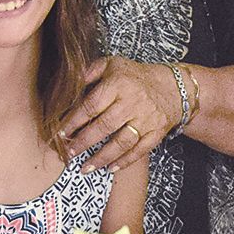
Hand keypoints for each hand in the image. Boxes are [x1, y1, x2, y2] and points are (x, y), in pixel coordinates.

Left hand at [60, 57, 176, 172]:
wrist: (173, 88)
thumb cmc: (137, 77)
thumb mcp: (113, 65)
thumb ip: (90, 71)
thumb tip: (70, 82)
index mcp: (119, 84)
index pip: (92, 105)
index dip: (74, 121)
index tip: (60, 132)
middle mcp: (132, 102)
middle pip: (104, 126)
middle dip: (84, 142)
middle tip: (69, 153)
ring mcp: (146, 119)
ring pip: (121, 142)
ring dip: (101, 157)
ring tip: (85, 168)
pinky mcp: (156, 132)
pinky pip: (139, 150)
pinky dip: (125, 161)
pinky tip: (110, 168)